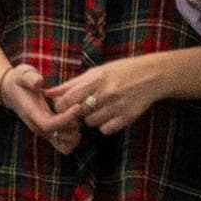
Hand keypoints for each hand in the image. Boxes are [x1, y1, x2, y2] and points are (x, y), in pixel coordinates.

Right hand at [0, 63, 82, 152]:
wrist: (12, 91)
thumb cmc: (20, 82)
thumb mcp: (23, 75)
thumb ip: (30, 78)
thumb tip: (38, 82)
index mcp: (32, 113)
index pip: (49, 124)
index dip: (66, 118)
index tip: (77, 106)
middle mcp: (37, 126)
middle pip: (58, 137)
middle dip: (73, 126)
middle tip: (79, 110)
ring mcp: (44, 131)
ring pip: (63, 145)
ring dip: (74, 134)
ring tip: (77, 117)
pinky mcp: (49, 133)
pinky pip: (64, 144)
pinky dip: (73, 138)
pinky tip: (75, 122)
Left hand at [49, 55, 173, 137]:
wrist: (153, 75)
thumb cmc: (121, 71)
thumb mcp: (96, 72)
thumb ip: (71, 84)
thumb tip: (48, 92)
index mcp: (96, 78)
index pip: (67, 100)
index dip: (62, 106)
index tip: (66, 105)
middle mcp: (107, 92)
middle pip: (78, 113)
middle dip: (76, 113)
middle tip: (83, 107)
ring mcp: (118, 106)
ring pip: (91, 123)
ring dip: (92, 119)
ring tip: (101, 108)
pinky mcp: (127, 117)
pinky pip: (106, 130)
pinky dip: (105, 125)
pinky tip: (111, 115)